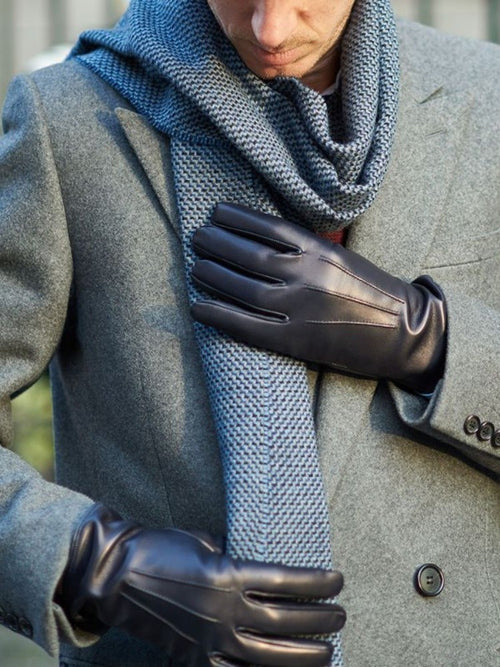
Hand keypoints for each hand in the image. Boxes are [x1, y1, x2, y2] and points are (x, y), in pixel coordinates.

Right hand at [57, 504, 344, 666]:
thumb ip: (236, 555)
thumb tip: (263, 566)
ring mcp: (211, 641)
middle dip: (321, 622)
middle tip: (341, 618)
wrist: (117, 575)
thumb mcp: (206, 541)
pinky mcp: (196, 661)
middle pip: (287, 622)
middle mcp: (225, 611)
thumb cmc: (162, 547)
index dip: (318, 583)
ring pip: (270, 657)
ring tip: (328, 654)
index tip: (338, 581)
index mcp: (229, 575)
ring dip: (305, 658)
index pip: (287, 581)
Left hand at [191, 203, 446, 393]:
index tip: (215, 213)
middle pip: (250, 255)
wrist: (403, 332)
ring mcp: (301, 308)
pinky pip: (249, 326)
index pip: (270, 227)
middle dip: (217, 244)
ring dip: (214, 276)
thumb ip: (307, 247)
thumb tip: (262, 238)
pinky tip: (198, 307)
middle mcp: (309, 275)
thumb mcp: (342, 257)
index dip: (237, 218)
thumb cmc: (371, 291)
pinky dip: (220, 315)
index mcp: (321, 250)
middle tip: (197, 238)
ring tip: (196, 268)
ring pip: (244, 288)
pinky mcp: (297, 341)